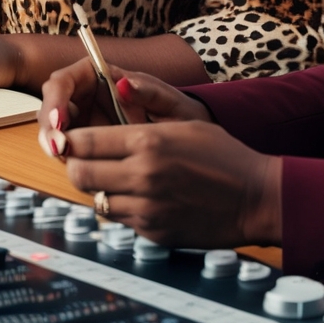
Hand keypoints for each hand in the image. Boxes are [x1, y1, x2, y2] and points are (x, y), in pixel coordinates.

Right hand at [37, 58, 209, 152]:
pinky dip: (68, 159)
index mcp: (100, 76)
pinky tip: (76, 169)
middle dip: (49, 127)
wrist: (190, 144)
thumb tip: (124, 83)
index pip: (64, 81)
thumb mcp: (170, 103)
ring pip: (55, 129)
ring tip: (64, 159)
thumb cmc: (180, 115)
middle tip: (57, 148)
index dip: (56, 100)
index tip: (61, 122)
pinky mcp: (88, 145)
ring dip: (54, 144)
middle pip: (52, 106)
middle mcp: (87, 97)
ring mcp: (85, 121)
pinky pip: (69, 150)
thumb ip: (148, 91)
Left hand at [60, 118, 281, 247]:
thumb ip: (140, 112)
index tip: (67, 138)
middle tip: (83, 160)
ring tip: (115, 177)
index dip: (69, 140)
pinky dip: (122, 208)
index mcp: (148, 141)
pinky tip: (140, 196)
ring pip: (95, 199)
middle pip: (79, 173)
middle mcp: (143, 175)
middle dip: (75, 165)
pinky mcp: (153, 232)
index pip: (83, 142)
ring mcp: (147, 207)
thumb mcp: (182, 120)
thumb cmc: (223, 154)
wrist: (257, 197)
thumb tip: (111, 90)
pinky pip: (120, 219)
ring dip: (99, 187)